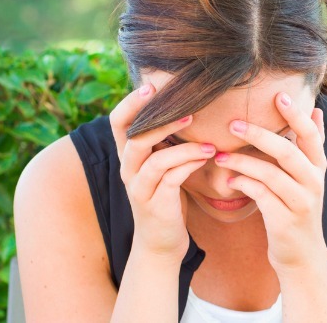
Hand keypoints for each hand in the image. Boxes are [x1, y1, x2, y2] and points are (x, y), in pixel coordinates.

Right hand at [109, 83, 216, 257]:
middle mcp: (128, 169)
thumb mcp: (163, 165)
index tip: (152, 85)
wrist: (161, 242)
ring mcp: (139, 187)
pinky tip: (207, 158)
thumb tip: (186, 104)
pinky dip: (190, 165)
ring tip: (208, 143)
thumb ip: (165, 140)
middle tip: (189, 108)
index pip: (118, 121)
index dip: (131, 102)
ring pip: (154, 158)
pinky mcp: (155, 203)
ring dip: (184, 146)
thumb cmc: (166, 196)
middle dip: (160, 118)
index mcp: (128, 155)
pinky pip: (171, 178)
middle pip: (134, 136)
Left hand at [214, 91, 326, 270]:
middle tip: (233, 124)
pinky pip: (260, 196)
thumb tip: (317, 110)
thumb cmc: (298, 208)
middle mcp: (313, 183)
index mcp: (318, 168)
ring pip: (270, 174)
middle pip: (288, 152)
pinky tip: (229, 181)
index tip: (279, 96)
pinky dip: (243, 185)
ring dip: (242, 162)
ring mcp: (300, 202)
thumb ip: (310, 146)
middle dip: (260, 135)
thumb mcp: (309, 177)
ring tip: (220, 157)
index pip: (310, 136)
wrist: (302, 255)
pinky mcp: (284, 220)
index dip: (296, 115)